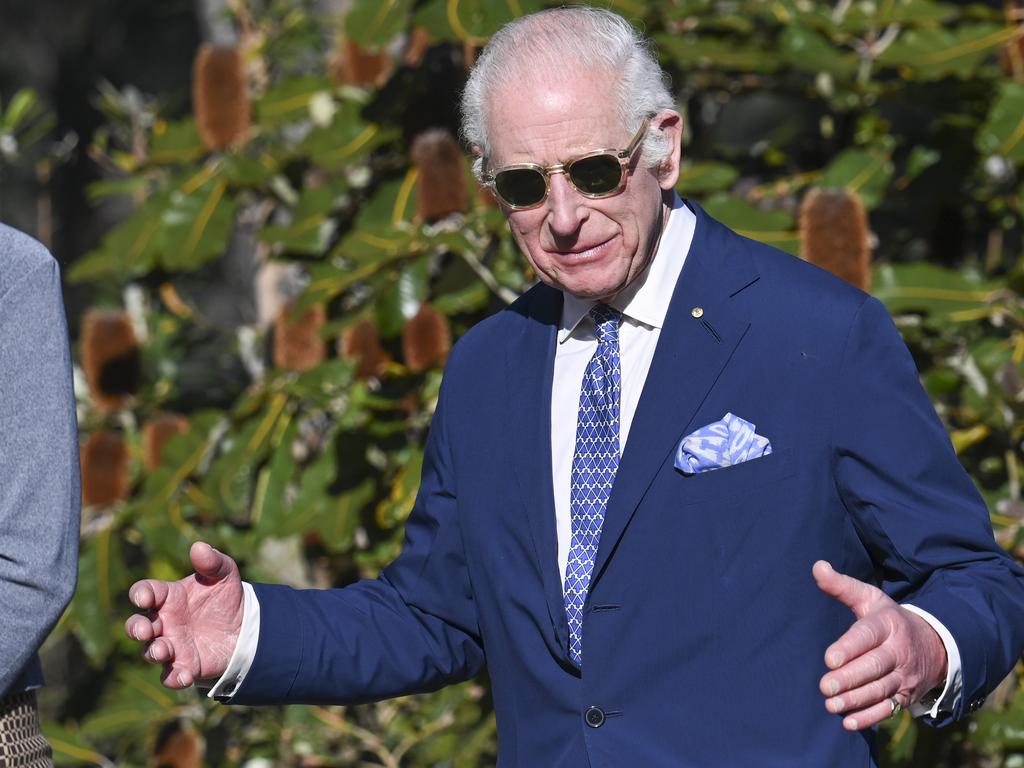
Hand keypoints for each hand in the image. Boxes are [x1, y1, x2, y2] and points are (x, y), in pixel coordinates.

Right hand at [125, 541, 243, 688]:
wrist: (244, 627)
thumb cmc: (225, 597)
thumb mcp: (224, 574)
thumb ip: (212, 561)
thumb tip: (199, 546)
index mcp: (168, 596)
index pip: (145, 592)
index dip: (141, 594)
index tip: (145, 597)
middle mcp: (163, 621)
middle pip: (137, 625)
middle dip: (136, 628)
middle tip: (144, 630)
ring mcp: (171, 644)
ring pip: (150, 651)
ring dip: (154, 651)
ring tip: (165, 651)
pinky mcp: (184, 665)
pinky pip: (171, 675)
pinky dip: (174, 677)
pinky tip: (184, 676)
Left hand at [813, 560, 946, 729]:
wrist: (933, 643)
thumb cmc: (889, 618)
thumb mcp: (870, 599)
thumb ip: (842, 586)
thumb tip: (817, 567)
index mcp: (888, 624)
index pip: (868, 635)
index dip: (849, 647)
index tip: (829, 658)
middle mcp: (898, 651)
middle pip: (874, 666)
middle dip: (849, 678)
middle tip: (825, 686)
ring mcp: (904, 676)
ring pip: (880, 690)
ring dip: (856, 700)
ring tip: (831, 705)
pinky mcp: (905, 695)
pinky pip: (888, 709)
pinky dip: (870, 717)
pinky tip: (849, 722)